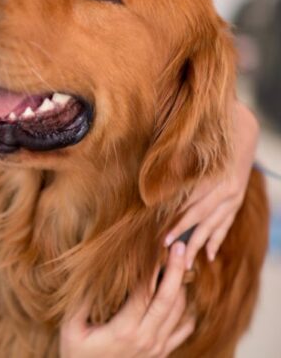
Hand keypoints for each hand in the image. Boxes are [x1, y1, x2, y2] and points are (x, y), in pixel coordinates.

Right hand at [60, 242, 194, 357]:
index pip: (145, 292)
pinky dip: (187, 310)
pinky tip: (182, 296)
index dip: (151, 267)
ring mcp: (157, 348)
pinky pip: (184, 329)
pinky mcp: (161, 353)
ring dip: (181, 286)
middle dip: (175, 270)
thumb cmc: (78, 355)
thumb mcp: (71, 328)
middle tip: (177, 247)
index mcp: (124, 330)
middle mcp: (146, 339)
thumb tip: (89, 272)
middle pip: (170, 299)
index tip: (154, 246)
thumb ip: (81, 301)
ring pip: (180, 312)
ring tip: (178, 264)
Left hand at [164, 99, 258, 267]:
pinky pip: (226, 224)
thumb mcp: (191, 148)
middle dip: (185, 238)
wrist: (242, 130)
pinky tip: (209, 256)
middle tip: (167, 253)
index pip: (192, 207)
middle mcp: (228, 191)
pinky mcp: (236, 201)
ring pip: (215, 226)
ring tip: (187, 263)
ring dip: (200, 244)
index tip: (162, 238)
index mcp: (215, 179)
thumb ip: (175, 165)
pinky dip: (217, 240)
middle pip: (203, 220)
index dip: (177, 224)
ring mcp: (234, 198)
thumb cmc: (209, 137)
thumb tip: (153, 184)